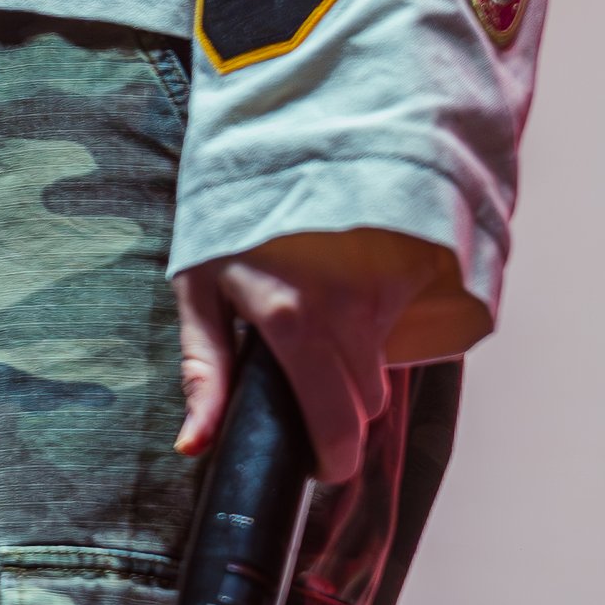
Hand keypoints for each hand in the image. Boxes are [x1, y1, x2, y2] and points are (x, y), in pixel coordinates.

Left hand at [172, 229, 446, 487]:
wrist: (279, 142)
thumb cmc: (232, 217)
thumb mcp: (199, 287)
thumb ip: (203, 371)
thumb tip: (192, 445)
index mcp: (292, 322)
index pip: (340, 424)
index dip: (334, 459)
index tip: (319, 462)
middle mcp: (348, 308)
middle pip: (368, 403)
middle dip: (341, 410)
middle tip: (307, 384)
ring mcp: (386, 284)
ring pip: (387, 368)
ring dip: (359, 368)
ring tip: (322, 331)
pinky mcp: (412, 263)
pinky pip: (403, 323)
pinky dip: (379, 325)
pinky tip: (347, 297)